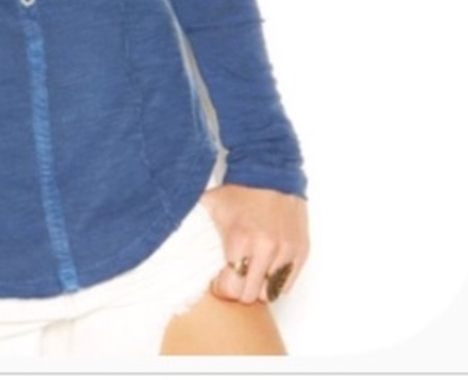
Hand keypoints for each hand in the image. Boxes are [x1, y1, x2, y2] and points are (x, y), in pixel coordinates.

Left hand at [199, 183, 308, 304]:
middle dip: (239, 290)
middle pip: (251, 295)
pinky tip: (265, 267)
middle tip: (234, 277)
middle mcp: (266, 249)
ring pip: (270, 293)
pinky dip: (275, 281)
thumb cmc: (239, 191)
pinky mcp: (301, 252)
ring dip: (258, 286)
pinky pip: (287, 285)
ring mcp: (286, 251)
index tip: (218, 280)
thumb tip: (166, 229)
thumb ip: (191, 223)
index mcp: (240, 239)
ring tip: (250, 271)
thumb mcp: (210, 204)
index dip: (222, 288)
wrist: (270, 172)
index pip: (231, 288)